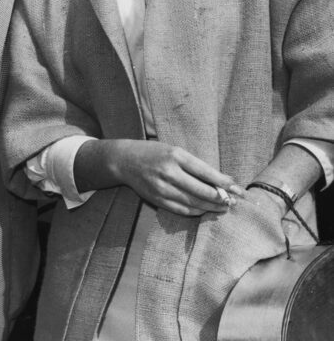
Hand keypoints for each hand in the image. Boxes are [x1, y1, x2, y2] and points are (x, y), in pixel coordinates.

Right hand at [111, 140, 243, 215]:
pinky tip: (206, 209)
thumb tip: (221, 179)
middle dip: (221, 198)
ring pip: (193, 203)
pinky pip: (182, 210)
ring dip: (211, 207)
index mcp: (175, 156)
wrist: (125, 161)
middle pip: (201, 191)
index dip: (223, 182)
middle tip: (234, 201)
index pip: (205, 172)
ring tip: (224, 207)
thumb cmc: (155, 152)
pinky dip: (197, 211)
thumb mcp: (175, 151)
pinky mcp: (157, 200)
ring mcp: (162, 188)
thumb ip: (195, 165)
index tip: (237, 188)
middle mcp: (168, 172)